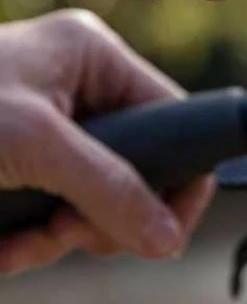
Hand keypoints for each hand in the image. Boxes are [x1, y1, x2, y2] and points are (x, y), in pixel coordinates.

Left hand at [0, 10, 212, 274]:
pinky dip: (29, 241)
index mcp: (91, 56)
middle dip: (103, 216)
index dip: (174, 179)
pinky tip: (4, 247)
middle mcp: (75, 87)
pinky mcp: (17, 166)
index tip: (163, 231)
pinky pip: (51, 213)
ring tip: (24, 242)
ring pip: (91, 201)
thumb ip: (109, 189)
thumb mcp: (35, 145)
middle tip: (73, 234)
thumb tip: (166, 238)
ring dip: (60, 237)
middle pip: (134, 169)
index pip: (170, 118)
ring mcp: (45, 129)